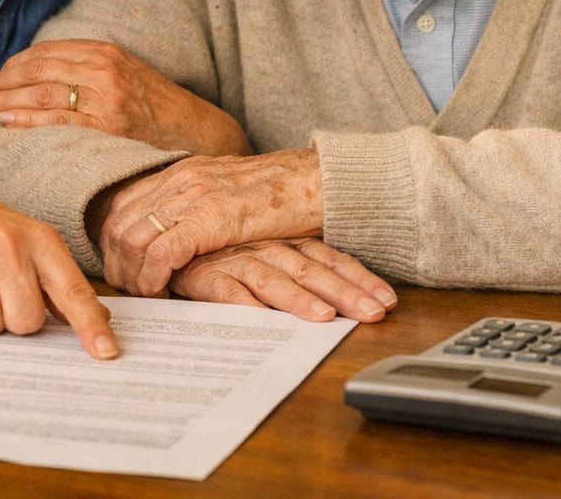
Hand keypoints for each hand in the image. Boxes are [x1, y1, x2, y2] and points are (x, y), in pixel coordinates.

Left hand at [0, 39, 251, 155]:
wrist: (197, 130)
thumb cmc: (157, 107)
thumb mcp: (127, 73)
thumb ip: (91, 69)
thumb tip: (45, 75)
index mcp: (107, 52)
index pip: (48, 51)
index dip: (16, 64)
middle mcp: (105, 68)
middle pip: (39, 69)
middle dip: (4, 81)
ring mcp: (107, 96)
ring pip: (43, 92)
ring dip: (7, 100)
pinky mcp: (109, 124)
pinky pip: (59, 120)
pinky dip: (28, 120)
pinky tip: (8, 123)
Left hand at [96, 148, 323, 297]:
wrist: (314, 180)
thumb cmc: (280, 194)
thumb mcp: (227, 193)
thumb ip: (199, 207)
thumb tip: (181, 236)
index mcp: (181, 173)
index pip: (122, 206)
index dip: (115, 243)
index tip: (126, 269)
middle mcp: (179, 180)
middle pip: (116, 224)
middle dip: (116, 263)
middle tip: (129, 290)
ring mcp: (191, 196)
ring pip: (130, 238)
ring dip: (131, 274)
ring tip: (146, 295)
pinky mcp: (209, 218)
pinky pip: (161, 253)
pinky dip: (152, 278)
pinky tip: (162, 293)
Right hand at [170, 238, 397, 322]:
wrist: (172, 239)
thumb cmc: (226, 252)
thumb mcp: (267, 255)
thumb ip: (298, 273)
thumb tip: (342, 302)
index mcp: (285, 243)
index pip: (331, 258)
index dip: (360, 279)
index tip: (387, 300)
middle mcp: (266, 248)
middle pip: (312, 270)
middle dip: (345, 294)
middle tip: (372, 314)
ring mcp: (237, 261)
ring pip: (275, 280)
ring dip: (300, 300)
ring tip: (324, 318)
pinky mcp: (206, 276)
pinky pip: (227, 293)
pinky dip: (245, 306)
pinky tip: (263, 321)